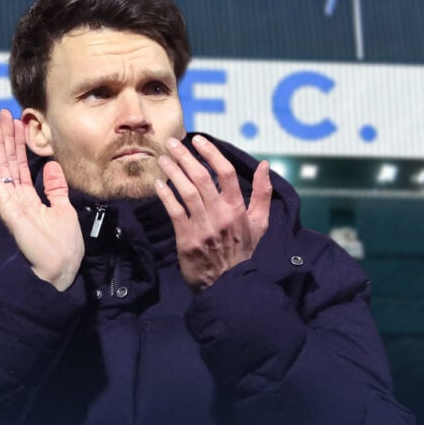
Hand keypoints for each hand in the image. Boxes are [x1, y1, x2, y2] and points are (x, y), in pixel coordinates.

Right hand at [0, 109, 83, 291]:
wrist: (60, 266)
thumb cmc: (64, 244)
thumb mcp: (63, 208)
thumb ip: (55, 188)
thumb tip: (51, 166)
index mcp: (30, 198)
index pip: (21, 165)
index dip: (18, 144)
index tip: (17, 123)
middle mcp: (17, 198)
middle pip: (9, 162)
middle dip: (5, 137)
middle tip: (0, 114)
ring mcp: (11, 203)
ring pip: (2, 167)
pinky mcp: (8, 209)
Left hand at [155, 135, 271, 290]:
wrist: (228, 284)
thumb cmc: (242, 250)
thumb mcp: (260, 223)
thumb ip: (263, 193)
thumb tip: (264, 164)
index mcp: (238, 208)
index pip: (226, 172)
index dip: (211, 153)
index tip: (198, 140)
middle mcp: (221, 214)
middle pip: (202, 177)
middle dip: (185, 157)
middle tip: (171, 142)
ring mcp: (203, 226)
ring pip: (187, 191)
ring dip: (173, 172)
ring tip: (163, 158)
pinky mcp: (186, 239)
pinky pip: (175, 211)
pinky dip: (166, 195)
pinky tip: (158, 183)